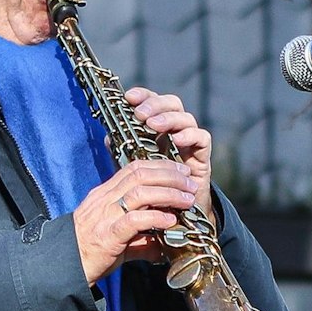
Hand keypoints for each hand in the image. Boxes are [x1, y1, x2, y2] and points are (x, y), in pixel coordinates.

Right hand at [75, 162, 197, 283]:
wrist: (64, 268)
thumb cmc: (88, 253)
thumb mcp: (116, 238)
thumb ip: (140, 238)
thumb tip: (161, 246)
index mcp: (104, 195)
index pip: (134, 169)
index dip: (160, 166)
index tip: (180, 172)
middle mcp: (104, 200)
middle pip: (140, 175)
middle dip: (169, 176)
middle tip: (190, 183)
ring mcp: (105, 216)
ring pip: (140, 192)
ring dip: (168, 194)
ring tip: (187, 200)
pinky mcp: (108, 235)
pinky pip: (134, 220)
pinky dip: (156, 217)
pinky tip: (170, 221)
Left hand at [124, 86, 212, 217]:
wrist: (176, 215)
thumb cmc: (153, 187)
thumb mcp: (134, 167)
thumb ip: (123, 151)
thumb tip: (109, 137)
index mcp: (158, 129)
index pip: (153, 103)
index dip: (144, 96)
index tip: (129, 97)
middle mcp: (176, 131)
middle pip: (172, 104)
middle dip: (156, 104)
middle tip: (140, 114)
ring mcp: (190, 142)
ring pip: (187, 118)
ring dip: (169, 118)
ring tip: (153, 125)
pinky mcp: (202, 156)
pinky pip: (202, 138)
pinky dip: (190, 135)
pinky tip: (176, 140)